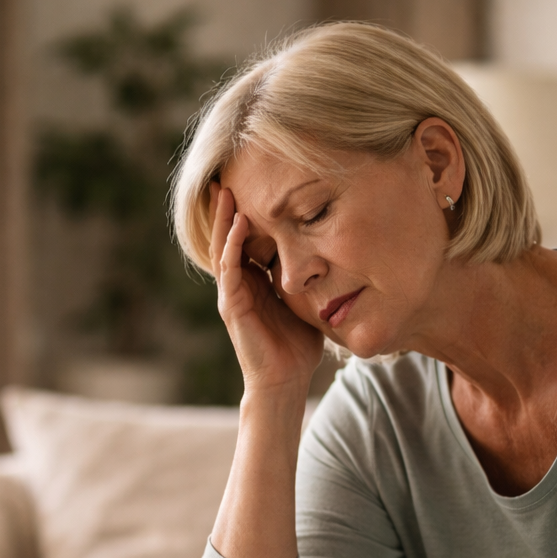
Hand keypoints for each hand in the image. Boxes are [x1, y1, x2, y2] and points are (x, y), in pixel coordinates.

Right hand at [209, 183, 324, 394]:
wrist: (285, 381)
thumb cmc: (297, 347)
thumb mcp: (305, 302)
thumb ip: (308, 279)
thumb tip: (332, 256)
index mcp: (254, 283)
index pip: (245, 241)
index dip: (244, 215)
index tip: (248, 185)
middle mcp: (238, 286)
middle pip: (228, 239)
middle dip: (226, 209)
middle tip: (224, 176)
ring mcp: (232, 296)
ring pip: (224, 249)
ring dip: (224, 220)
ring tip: (225, 191)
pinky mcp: (232, 307)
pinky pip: (230, 270)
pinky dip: (233, 246)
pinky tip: (240, 225)